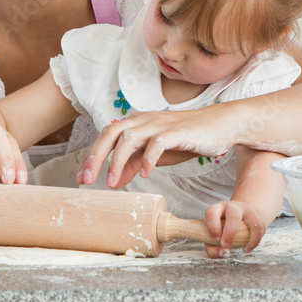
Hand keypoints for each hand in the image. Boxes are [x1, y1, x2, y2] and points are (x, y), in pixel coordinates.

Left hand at [76, 106, 231, 187]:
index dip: (92, 155)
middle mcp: (145, 119)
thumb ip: (136, 162)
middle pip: (112, 132)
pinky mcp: (178, 131)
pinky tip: (144, 173)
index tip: (82, 177)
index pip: (108, 135)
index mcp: (138, 124)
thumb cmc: (187, 138)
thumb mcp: (157, 154)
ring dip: (118, 159)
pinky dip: (149, 157)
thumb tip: (115, 179)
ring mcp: (161, 123)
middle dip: (96, 156)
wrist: (220, 125)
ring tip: (113, 182)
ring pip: (130, 136)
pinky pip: (158, 142)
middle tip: (86, 179)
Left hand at [202, 200, 268, 257]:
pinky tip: (247, 248)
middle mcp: (232, 206)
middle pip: (234, 215)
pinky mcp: (256, 216)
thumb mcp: (214, 237)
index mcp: (217, 209)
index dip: (213, 227)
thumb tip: (224, 253)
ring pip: (253, 221)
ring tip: (243, 248)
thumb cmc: (222, 230)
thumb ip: (212, 249)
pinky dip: (254, 242)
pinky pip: (259, 229)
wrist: (240, 216)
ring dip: (249, 239)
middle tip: (226, 245)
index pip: (212, 212)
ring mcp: (246, 210)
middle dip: (230, 233)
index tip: (216, 240)